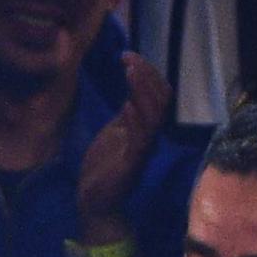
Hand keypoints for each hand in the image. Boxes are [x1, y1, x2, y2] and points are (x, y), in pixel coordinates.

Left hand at [71, 54, 174, 236]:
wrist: (95, 201)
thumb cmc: (105, 166)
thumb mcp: (117, 131)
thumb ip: (128, 113)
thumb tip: (133, 89)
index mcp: (146, 127)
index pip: (158, 94)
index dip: (147, 73)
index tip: (127, 55)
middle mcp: (150, 136)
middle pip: (161, 100)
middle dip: (147, 76)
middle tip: (129, 59)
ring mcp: (142, 150)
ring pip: (154, 116)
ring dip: (142, 92)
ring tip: (130, 72)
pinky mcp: (132, 164)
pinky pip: (140, 140)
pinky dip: (136, 121)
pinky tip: (126, 105)